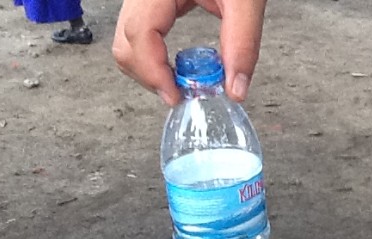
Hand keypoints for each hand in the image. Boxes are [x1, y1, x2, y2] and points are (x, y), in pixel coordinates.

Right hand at [112, 0, 266, 105]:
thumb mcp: (246, 1)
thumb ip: (243, 44)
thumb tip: (236, 89)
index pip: (139, 34)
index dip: (154, 71)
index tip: (177, 96)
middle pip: (125, 44)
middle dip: (150, 76)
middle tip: (181, 94)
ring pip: (126, 42)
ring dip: (150, 70)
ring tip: (183, 82)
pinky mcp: (150, 2)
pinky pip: (139, 34)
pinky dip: (154, 57)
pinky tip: (178, 66)